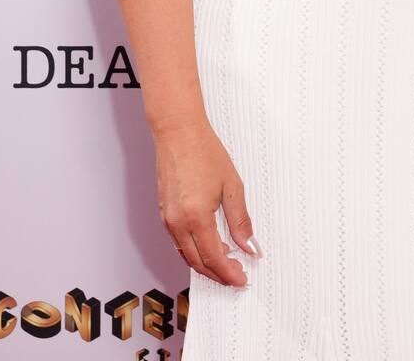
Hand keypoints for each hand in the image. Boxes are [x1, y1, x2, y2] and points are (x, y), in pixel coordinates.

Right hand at [154, 118, 259, 286]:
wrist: (179, 134)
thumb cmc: (205, 153)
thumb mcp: (231, 185)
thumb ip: (240, 219)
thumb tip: (249, 245)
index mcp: (196, 217)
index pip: (214, 257)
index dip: (229, 272)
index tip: (242, 279)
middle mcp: (177, 223)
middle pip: (198, 262)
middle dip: (218, 274)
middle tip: (237, 277)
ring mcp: (167, 220)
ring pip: (186, 255)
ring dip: (206, 264)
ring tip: (227, 264)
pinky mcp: (164, 214)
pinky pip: (179, 242)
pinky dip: (194, 251)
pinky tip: (209, 246)